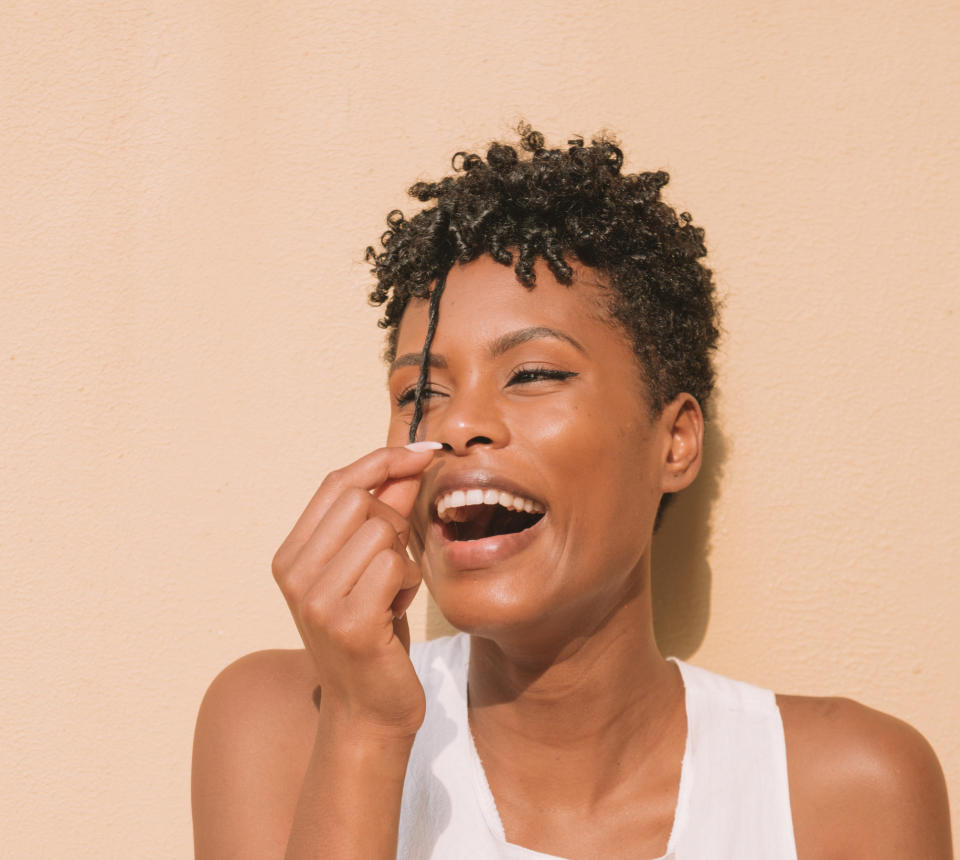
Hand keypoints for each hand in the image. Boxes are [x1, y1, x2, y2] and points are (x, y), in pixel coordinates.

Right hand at [272, 444, 438, 736]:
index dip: (383, 460)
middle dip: (395, 518)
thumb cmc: (373, 634)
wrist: (368, 711)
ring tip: (392, 593)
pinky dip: (409, 582)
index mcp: (291, 555)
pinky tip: (396, 611)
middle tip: (398, 560)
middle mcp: (293, 574)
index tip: (425, 451)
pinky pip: (395, 565)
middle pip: (360, 499)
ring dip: (403, 558)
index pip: (336, 482)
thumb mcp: (371, 566)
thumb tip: (408, 461)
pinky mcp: (347, 623)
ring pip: (382, 530)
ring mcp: (315, 599)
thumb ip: (385, 513)